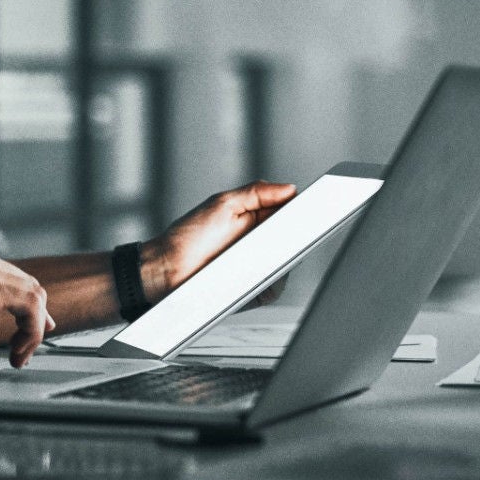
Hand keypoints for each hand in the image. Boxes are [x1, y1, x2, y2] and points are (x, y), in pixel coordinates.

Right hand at [0, 242, 53, 367]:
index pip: (5, 274)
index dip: (21, 300)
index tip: (27, 322)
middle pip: (23, 281)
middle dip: (35, 313)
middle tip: (36, 337)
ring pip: (31, 293)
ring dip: (32, 327)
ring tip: (21, 352)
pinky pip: (29, 307)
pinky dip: (30, 331)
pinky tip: (18, 351)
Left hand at [141, 180, 297, 302]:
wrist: (167, 270)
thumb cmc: (187, 237)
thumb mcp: (222, 205)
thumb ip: (256, 193)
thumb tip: (289, 188)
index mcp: (255, 218)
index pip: (289, 214)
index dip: (303, 213)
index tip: (313, 211)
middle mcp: (260, 244)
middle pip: (295, 242)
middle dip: (297, 239)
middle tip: (291, 234)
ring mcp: (258, 268)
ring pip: (289, 266)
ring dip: (281, 262)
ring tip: (262, 256)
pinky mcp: (254, 291)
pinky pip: (275, 288)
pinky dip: (271, 283)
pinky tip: (258, 276)